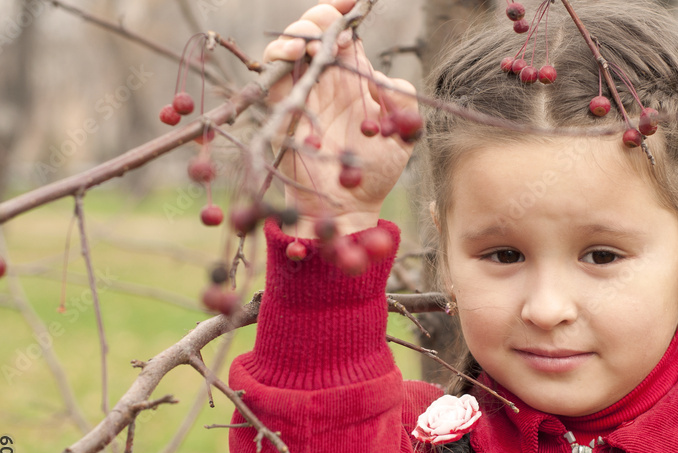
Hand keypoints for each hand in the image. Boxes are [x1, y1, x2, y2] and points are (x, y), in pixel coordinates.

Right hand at [264, 0, 418, 235]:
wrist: (349, 207)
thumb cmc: (374, 172)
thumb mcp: (404, 133)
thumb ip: (402, 98)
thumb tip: (382, 76)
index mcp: (353, 77)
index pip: (345, 32)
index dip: (345, 12)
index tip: (354, 2)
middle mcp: (326, 79)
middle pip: (315, 30)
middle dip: (321, 17)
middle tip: (333, 21)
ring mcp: (303, 91)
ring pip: (291, 43)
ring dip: (301, 31)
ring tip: (313, 41)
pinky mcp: (282, 106)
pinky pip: (273, 70)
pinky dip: (281, 54)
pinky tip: (297, 53)